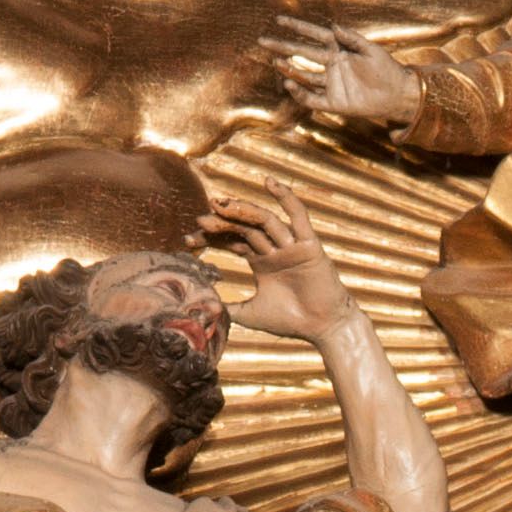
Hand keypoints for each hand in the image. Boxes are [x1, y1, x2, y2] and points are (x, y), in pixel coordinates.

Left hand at [191, 186, 355, 340]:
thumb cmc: (291, 322)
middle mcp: (274, 248)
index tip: (188, 240)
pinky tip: (269, 182)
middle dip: (222, 222)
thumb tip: (203, 307)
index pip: (232, 240)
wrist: (322, 329)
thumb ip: (228, 307)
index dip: (210, 238)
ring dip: (243, 210)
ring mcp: (291, 245)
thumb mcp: (250, 314)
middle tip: (201, 220)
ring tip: (221, 205)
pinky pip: (298, 216)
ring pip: (264, 220)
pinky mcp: (309, 244)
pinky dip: (286, 197)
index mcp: (261, 261)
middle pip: (244, 227)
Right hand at [261, 15, 421, 128]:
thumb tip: (334, 26)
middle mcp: (332, 65)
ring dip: (290, 69)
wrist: (398, 95)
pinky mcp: (334, 102)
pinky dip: (300, 93)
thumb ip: (352, 39)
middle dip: (283, 47)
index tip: (279, 20)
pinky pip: (312, 98)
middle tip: (263, 41)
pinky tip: (290, 83)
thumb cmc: (387, 69)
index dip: (297, 28)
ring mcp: (331, 84)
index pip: (314, 35)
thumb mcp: (371, 50)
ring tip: (276, 62)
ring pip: (304, 76)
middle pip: (302, 54)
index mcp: (339, 50)